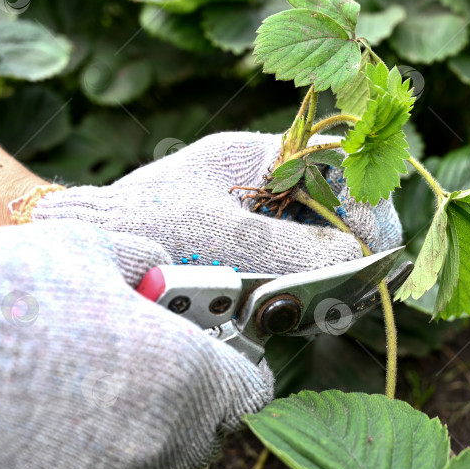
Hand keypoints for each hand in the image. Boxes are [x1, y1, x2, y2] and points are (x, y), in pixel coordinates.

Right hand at [0, 220, 273, 468]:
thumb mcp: (76, 246)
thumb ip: (138, 258)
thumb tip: (157, 269)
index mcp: (183, 376)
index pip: (251, 388)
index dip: (236, 358)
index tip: (211, 340)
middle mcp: (157, 443)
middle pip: (202, 422)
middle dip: (184, 383)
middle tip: (136, 344)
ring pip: (151, 451)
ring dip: (135, 412)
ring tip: (77, 370)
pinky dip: (87, 446)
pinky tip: (44, 409)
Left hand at [29, 132, 402, 273]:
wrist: (94, 251)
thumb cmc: (150, 228)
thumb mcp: (226, 237)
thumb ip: (296, 248)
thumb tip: (357, 260)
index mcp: (262, 156)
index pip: (341, 165)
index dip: (369, 205)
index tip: (375, 250)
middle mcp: (267, 183)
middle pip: (338, 207)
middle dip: (354, 248)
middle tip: (353, 289)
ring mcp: (258, 216)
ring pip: (321, 241)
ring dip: (331, 274)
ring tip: (323, 308)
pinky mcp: (251, 250)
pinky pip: (296, 265)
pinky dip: (305, 289)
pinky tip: (297, 311)